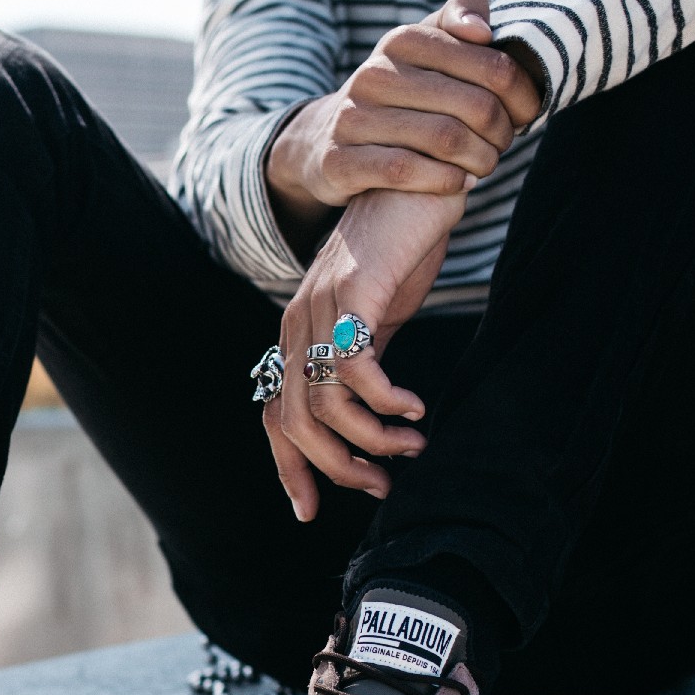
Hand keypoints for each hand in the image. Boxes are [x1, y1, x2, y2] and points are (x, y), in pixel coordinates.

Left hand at [263, 187, 462, 521]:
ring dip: (373, 439)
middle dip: (337, 468)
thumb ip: (364, 368)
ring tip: (412, 445)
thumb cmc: (401, 253)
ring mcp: (318, 309)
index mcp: (296, 338)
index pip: (275, 417)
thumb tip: (371, 424)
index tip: (312, 510)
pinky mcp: (351, 294)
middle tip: (381, 484)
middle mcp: (295, 326)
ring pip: (326, 406)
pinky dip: (387, 400)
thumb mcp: (376, 321)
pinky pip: (357, 369)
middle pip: (295, 424)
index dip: (289, 468)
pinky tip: (415, 406)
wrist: (418, 183)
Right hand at [265, 0, 541, 253]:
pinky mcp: (339, 160)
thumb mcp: (426, 46)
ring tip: (486, 164)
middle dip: (502, 131)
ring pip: (445, 140)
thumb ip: (461, 16)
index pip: (492, 66)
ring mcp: (353, 118)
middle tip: (506, 144)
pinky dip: (445, 180)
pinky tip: (460, 183)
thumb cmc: (400, 93)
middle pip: (474, 105)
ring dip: (481, 160)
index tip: (527, 113)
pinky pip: (406, 171)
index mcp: (404, 41)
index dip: (522, 95)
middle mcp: (374, 74)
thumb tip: (482, 31)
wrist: (328, 140)